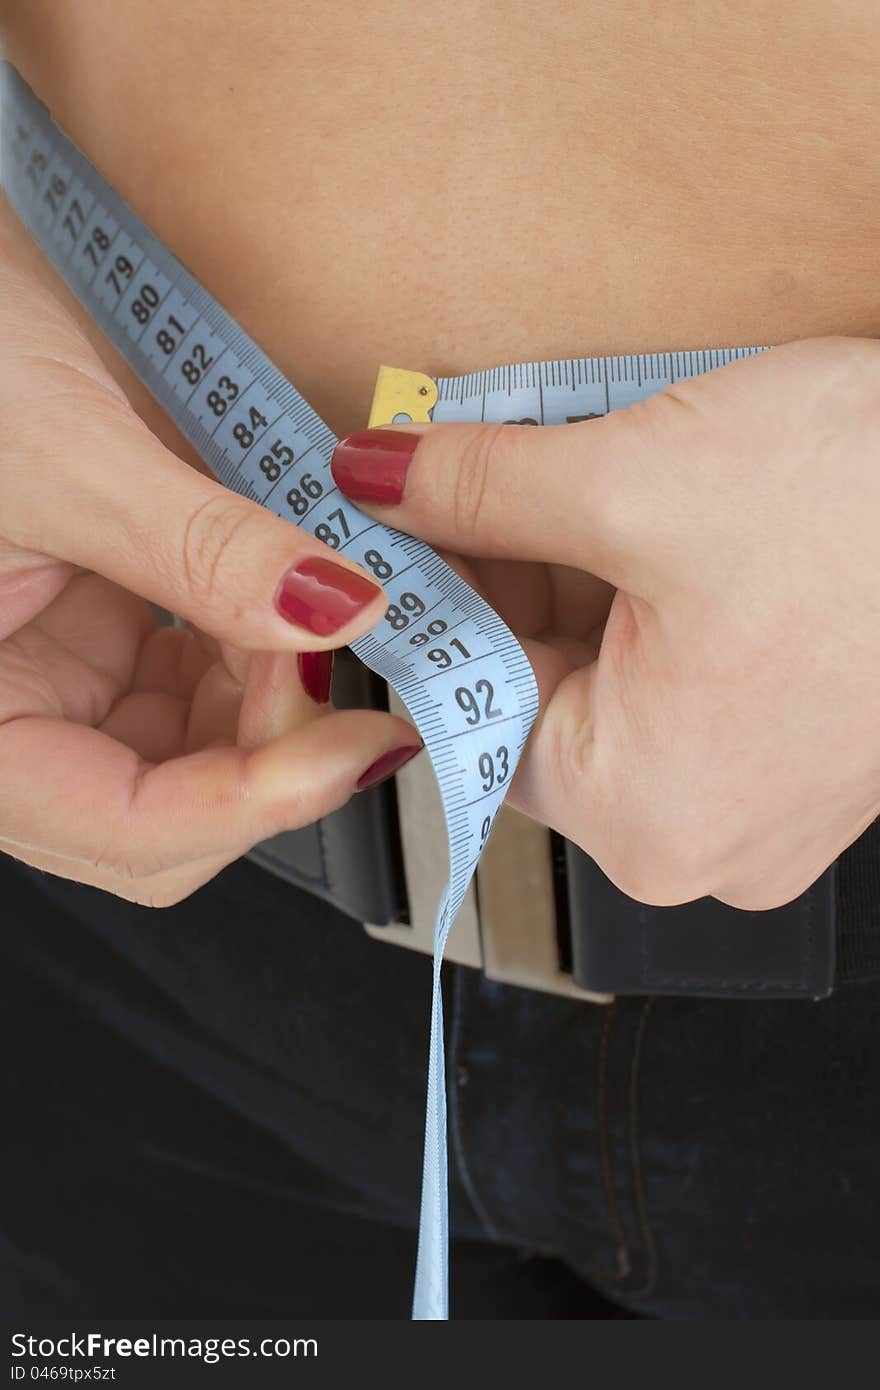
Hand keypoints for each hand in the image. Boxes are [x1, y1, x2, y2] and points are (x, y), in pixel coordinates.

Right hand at [0, 220, 419, 905]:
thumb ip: (203, 550)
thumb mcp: (66, 453)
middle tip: (356, 679)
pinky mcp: (89, 644)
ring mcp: (48, 687)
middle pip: (166, 817)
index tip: (365, 742)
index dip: (252, 803)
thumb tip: (345, 614)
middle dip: (271, 759)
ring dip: (275, 706)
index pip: (122, 828)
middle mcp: (4, 724)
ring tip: (324, 615)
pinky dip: (256, 657)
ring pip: (193, 759)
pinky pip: (192, 690)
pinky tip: (290, 599)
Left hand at [332, 338, 879, 909]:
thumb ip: (478, 487)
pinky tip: (640, 511)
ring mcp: (759, 802)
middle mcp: (699, 836)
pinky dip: (646, 597)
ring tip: (561, 473)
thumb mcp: (639, 478)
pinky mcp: (800, 751)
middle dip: (500, 580)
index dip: (422, 607)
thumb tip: (374, 477)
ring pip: (611, 683)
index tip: (389, 526)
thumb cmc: (875, 506)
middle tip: (466, 474)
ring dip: (573, 576)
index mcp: (644, 811)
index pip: (467, 716)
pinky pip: (681, 680)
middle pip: (537, 698)